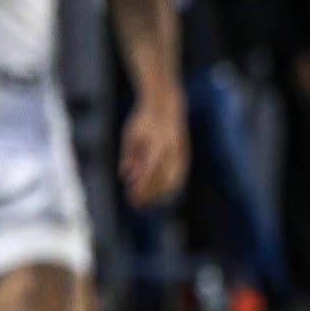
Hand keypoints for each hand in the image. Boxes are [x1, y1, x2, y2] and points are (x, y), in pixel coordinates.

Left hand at [119, 89, 187, 207]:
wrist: (165, 106)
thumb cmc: (143, 120)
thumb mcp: (130, 135)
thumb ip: (128, 156)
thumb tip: (125, 177)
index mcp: (157, 144)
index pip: (150, 171)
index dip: (141, 187)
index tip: (132, 198)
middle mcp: (171, 150)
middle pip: (161, 180)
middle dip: (148, 194)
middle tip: (134, 204)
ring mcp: (180, 154)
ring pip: (172, 182)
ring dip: (158, 194)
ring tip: (144, 202)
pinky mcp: (184, 156)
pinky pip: (178, 178)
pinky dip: (168, 189)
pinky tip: (157, 197)